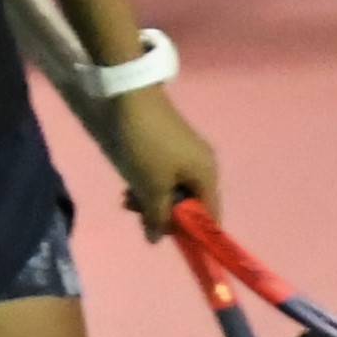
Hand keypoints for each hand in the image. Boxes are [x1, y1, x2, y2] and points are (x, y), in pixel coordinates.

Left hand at [98, 84, 220, 241]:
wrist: (130, 95)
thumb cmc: (146, 145)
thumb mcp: (151, 187)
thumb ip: (157, 216)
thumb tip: (157, 238)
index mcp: (208, 176)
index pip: (210, 217)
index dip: (193, 235)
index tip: (168, 241)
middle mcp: (204, 165)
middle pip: (189, 205)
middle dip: (163, 213)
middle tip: (135, 212)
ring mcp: (188, 153)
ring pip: (172, 190)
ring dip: (151, 199)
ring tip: (126, 198)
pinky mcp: (171, 144)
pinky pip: (164, 175)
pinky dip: (148, 183)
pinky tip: (128, 183)